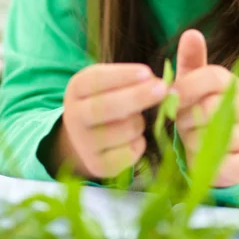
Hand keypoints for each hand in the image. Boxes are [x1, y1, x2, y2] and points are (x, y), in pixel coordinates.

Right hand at [61, 63, 167, 178]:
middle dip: (138, 96)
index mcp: (77, 88)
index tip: (147, 72)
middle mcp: (74, 116)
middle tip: (163, 88)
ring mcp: (84, 143)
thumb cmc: (108, 98)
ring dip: (140, 122)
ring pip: (126, 129)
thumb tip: (164, 84)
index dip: (123, 75)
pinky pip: (130, 152)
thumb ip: (133, 80)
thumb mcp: (112, 82)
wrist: (89, 134)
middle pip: (107, 106)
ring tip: (135, 119)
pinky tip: (132, 138)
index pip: (97, 79)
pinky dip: (139, 142)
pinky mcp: (97, 165)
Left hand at [173, 29, 238, 187]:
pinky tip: (201, 159)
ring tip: (191, 140)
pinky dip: (208, 164)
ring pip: (214, 138)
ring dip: (193, 142)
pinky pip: (226, 164)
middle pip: (210, 108)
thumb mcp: (192, 85)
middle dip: (186, 119)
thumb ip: (191, 61)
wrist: (218, 152)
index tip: (170, 96)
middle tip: (181, 123)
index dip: (188, 86)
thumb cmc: (200, 111)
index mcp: (232, 84)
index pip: (214, 77)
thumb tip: (192, 33)